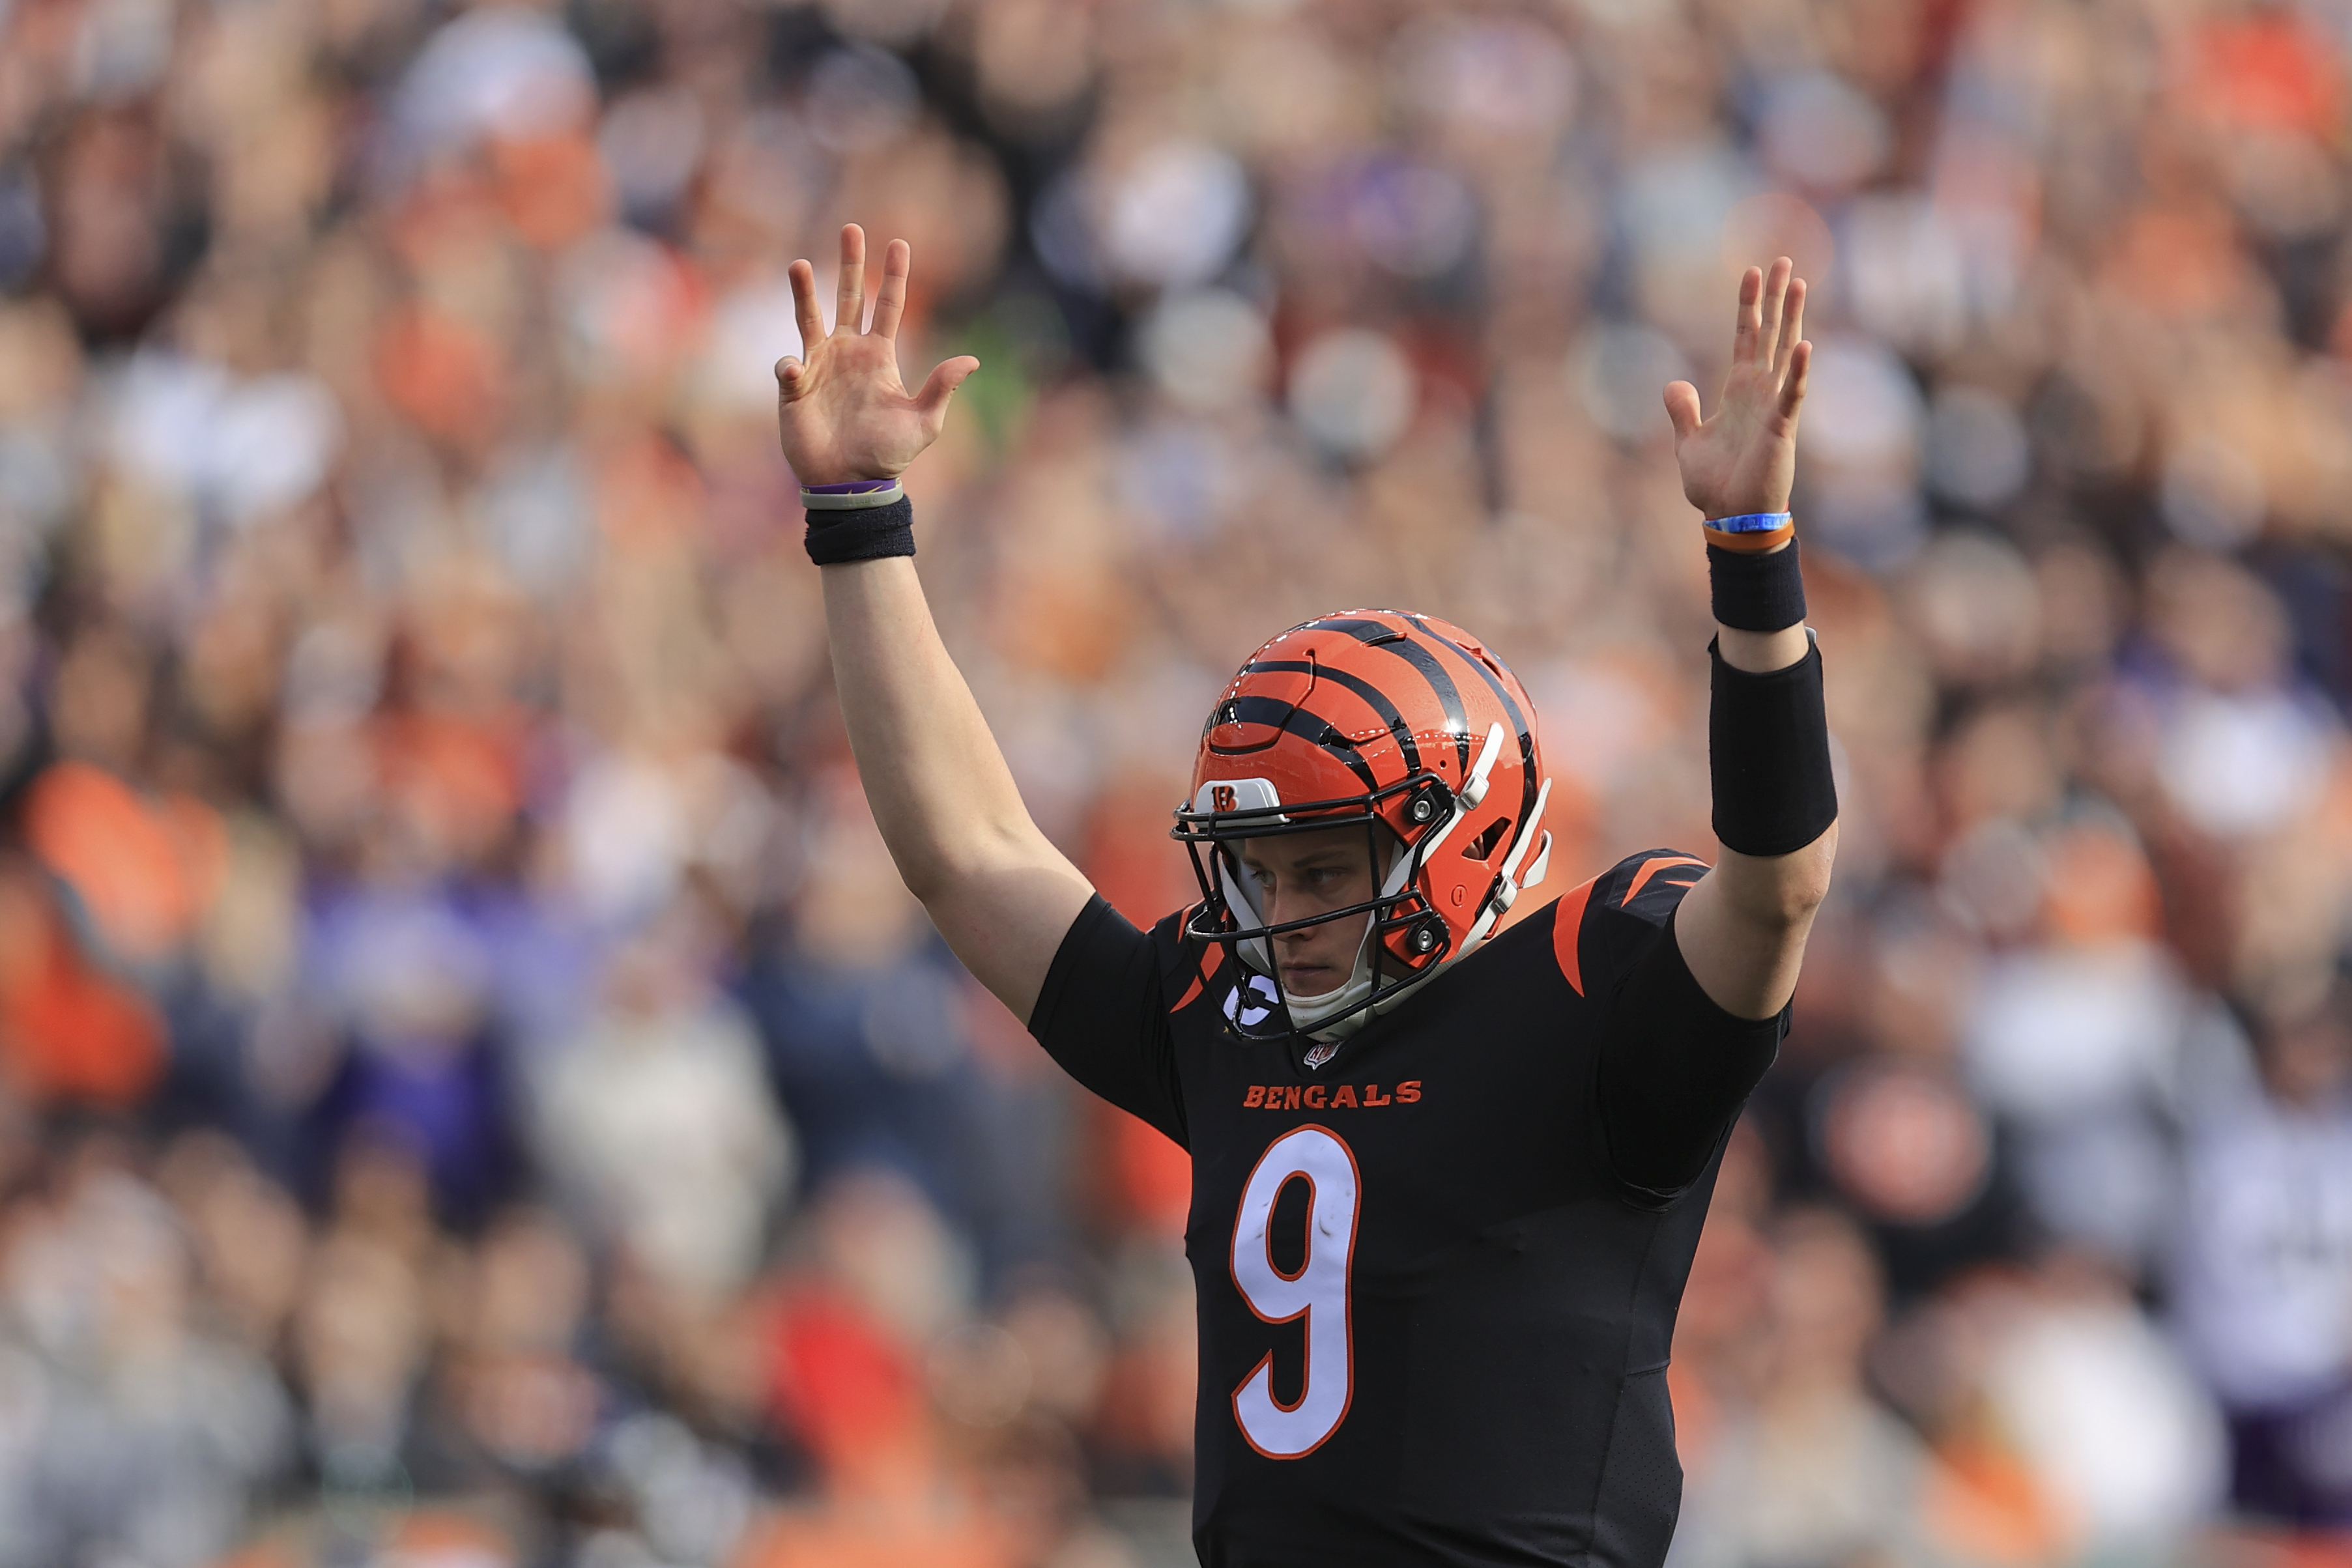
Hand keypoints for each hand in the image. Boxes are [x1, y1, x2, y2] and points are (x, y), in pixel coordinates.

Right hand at [774, 224, 978, 485]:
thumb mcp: (924, 423)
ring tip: (798, 264)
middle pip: (848, 297)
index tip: (900, 243)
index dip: (894, 276)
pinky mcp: (794, 387)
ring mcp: (819, 366)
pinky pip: (789, 366)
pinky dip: (791, 366)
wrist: (850, 483)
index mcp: (879, 356)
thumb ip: (942, 388)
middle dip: (850, 263)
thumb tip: (973, 360)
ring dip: (803, 291)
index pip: (889, 306)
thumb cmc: (887, 455)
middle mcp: (848, 352)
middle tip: (852, 228)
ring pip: (809, 317)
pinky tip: (797, 373)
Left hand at [1663, 259, 1809, 520]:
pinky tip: (1804, 347)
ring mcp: (1773, 407)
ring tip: (1798, 283)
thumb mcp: (1688, 441)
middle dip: (1775, 297)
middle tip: (1783, 259)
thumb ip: (1682, 410)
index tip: (1750, 271)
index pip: (1746, 338)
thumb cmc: (1716, 484)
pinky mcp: (1781, 428)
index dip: (1748, 305)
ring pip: (1786, 353)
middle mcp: (1760, 392)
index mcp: (1738, 391)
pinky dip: (1798, 373)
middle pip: (1771, 333)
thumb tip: (1674, 383)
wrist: (1730, 518)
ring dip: (1792, 319)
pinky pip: (1792, 395)